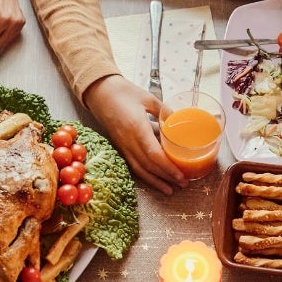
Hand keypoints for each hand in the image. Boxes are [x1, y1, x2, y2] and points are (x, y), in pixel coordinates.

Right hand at [84, 74, 186, 194]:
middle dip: (166, 178)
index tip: (181, 175)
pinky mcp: (119, 147)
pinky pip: (132, 164)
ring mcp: (122, 145)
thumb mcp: (147, 98)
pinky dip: (144, 175)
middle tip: (183, 184)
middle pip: (148, 166)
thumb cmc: (123, 92)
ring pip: (139, 169)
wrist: (98, 92)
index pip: (154, 154)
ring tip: (170, 190)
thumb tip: (178, 120)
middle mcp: (128, 141)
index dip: (168, 168)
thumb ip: (164, 111)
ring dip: (155, 181)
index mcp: (137, 128)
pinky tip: (154, 179)